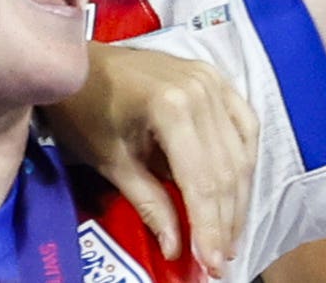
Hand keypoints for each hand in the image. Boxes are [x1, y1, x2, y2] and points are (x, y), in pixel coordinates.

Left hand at [47, 44, 258, 279]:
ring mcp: (215, 81)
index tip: (211, 264)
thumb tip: (176, 248)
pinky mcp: (218, 79)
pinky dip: (245, 160)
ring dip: (238, 197)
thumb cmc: (85, 112)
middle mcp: (204, 92)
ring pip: (241, 151)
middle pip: (226, 169)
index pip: (202, 179)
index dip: (209, 225)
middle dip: (226, 219)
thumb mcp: (111, 161)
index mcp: (172, 108)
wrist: (80, 63)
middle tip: (221, 260)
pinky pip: (245, 125)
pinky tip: (240, 189)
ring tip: (231, 234)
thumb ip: (149, 203)